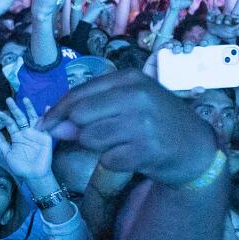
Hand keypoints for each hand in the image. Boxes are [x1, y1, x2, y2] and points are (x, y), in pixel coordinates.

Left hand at [0, 98, 54, 181]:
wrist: (34, 175)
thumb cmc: (20, 166)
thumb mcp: (8, 154)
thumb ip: (2, 143)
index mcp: (17, 136)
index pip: (11, 124)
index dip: (5, 118)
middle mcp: (26, 132)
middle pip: (20, 118)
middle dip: (15, 109)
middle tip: (9, 100)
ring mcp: (36, 133)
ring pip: (32, 118)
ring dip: (29, 109)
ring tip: (25, 99)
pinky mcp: (45, 137)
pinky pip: (46, 125)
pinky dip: (47, 115)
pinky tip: (46, 107)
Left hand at [40, 70, 216, 185]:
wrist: (195, 147)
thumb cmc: (156, 122)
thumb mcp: (127, 104)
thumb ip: (92, 110)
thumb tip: (56, 126)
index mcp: (129, 79)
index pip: (79, 93)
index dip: (56, 110)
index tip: (43, 124)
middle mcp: (136, 96)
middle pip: (80, 115)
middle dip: (78, 130)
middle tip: (96, 136)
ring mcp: (142, 123)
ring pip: (91, 138)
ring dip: (97, 147)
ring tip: (119, 144)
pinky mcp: (147, 149)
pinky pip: (108, 159)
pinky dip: (113, 161)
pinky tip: (130, 156)